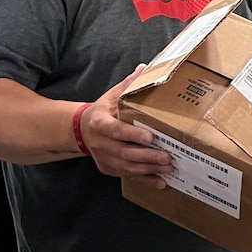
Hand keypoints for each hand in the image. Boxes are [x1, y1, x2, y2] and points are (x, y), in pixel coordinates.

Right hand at [80, 65, 173, 187]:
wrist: (81, 130)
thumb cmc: (103, 111)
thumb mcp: (112, 96)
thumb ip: (129, 85)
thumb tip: (145, 68)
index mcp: (100, 123)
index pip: (115, 130)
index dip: (131, 134)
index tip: (149, 137)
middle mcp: (100, 143)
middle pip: (124, 152)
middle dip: (147, 156)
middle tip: (168, 157)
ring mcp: (104, 158)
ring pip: (128, 166)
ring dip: (149, 169)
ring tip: (169, 168)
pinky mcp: (110, 169)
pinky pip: (128, 176)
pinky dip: (145, 180)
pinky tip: (160, 183)